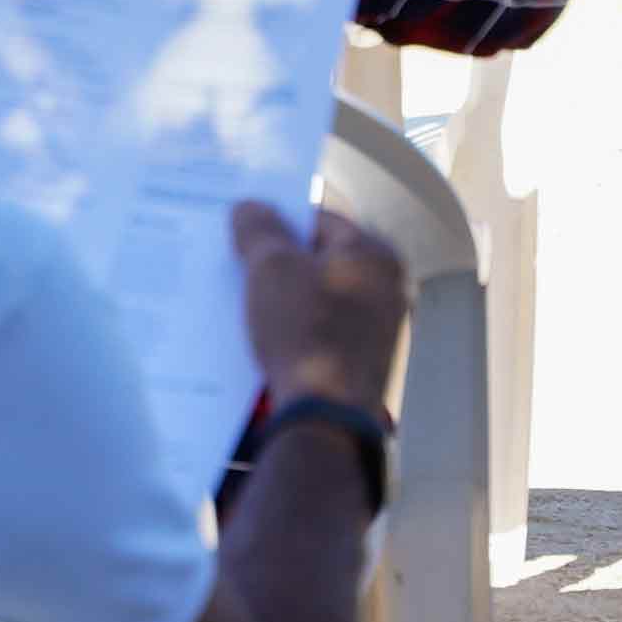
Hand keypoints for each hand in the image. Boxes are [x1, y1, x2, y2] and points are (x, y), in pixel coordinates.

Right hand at [230, 198, 411, 418]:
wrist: (323, 417)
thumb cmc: (304, 329)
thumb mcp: (271, 267)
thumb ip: (258, 228)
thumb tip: (249, 205)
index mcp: (376, 253)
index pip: (318, 218)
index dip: (276, 221)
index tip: (241, 233)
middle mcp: (387, 286)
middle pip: (318, 259)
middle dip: (277, 261)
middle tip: (234, 263)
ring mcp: (377, 327)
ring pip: (317, 297)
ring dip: (282, 298)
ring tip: (241, 300)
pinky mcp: (360, 361)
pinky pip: (319, 330)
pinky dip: (293, 328)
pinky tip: (261, 337)